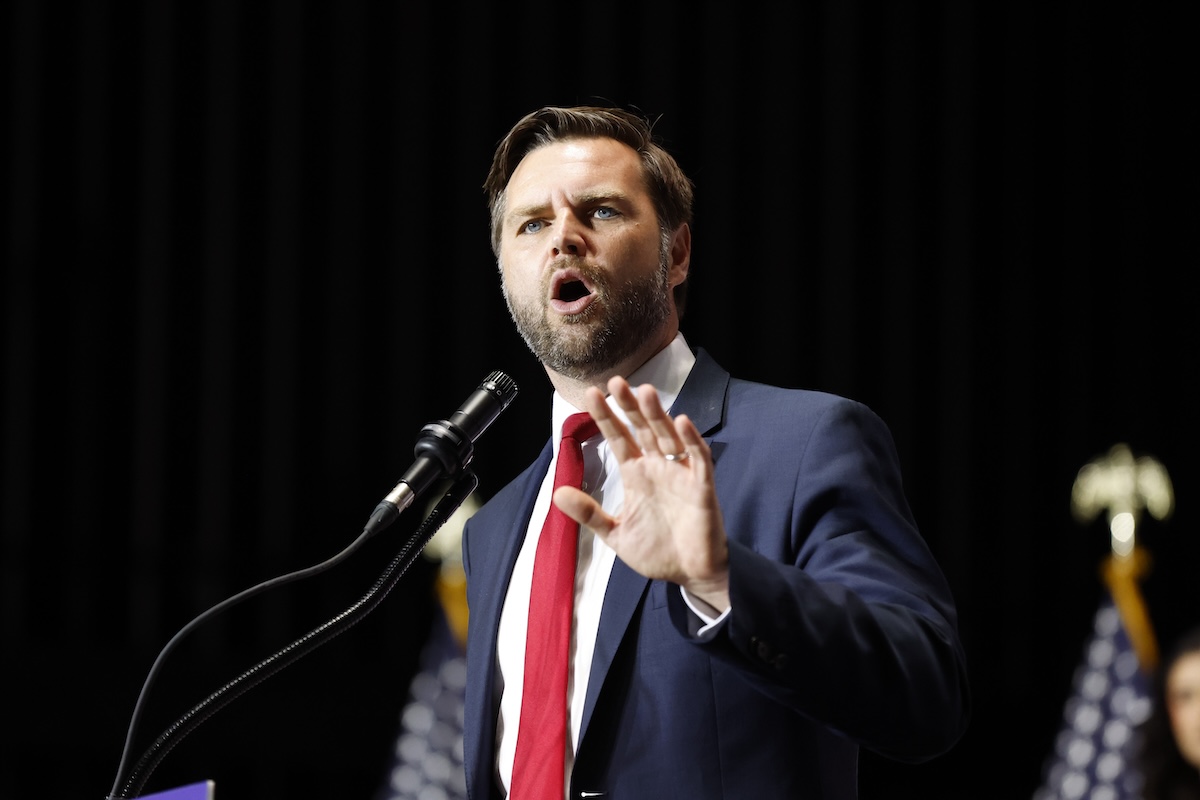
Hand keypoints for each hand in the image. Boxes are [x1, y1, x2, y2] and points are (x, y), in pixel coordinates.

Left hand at [553, 376, 729, 610]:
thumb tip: (557, 494)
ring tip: (645, 392)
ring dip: (657, 415)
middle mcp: (658, 467)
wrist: (690, 575)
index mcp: (636, 474)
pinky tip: (682, 422)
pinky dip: (691, 440)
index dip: (606, 417)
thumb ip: (590, 514)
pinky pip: (698, 459)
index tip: (591, 394)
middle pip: (642, 429)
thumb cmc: (657, 551)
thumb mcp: (616, 533)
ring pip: (668, 437)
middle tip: (615, 382)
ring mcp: (681, 474)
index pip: (618, 439)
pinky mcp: (702, 487)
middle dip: (630, 406)